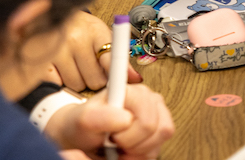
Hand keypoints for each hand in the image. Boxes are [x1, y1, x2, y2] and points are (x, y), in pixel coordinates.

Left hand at [45, 84, 174, 158]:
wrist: (84, 136)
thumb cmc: (85, 125)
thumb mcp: (84, 120)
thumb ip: (100, 116)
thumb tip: (126, 119)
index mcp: (134, 91)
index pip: (147, 118)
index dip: (130, 134)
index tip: (112, 135)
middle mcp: (150, 98)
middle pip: (156, 129)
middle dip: (132, 143)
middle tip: (114, 141)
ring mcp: (158, 113)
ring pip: (161, 137)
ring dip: (138, 150)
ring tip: (120, 146)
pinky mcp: (160, 129)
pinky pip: (158, 148)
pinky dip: (141, 154)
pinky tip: (127, 150)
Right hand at [49, 10, 140, 91]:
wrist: (52, 17)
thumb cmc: (80, 29)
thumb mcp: (101, 35)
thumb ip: (117, 57)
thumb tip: (135, 78)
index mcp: (95, 31)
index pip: (111, 59)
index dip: (117, 75)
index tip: (121, 85)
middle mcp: (75, 39)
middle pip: (95, 80)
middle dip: (94, 78)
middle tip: (89, 66)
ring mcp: (56, 50)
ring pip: (76, 85)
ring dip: (77, 81)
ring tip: (74, 65)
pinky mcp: (41, 62)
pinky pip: (57, 85)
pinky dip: (60, 82)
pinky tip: (60, 69)